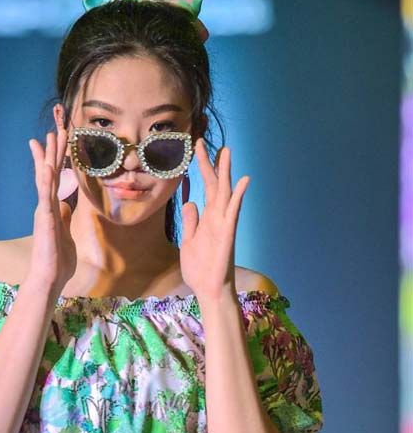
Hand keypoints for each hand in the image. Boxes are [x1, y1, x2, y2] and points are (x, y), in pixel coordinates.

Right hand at [26, 125, 76, 293]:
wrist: (50, 278)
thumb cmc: (58, 261)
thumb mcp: (66, 234)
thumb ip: (65, 218)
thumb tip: (66, 206)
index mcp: (53, 209)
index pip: (54, 178)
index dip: (54, 159)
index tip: (53, 141)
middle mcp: (46, 206)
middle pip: (49, 172)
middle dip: (52, 150)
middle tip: (55, 128)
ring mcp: (45, 211)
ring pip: (46, 179)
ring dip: (49, 157)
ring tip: (51, 137)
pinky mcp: (46, 220)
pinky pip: (46, 197)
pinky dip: (46, 181)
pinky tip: (47, 167)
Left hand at [179, 139, 249, 301]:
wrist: (208, 290)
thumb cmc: (200, 269)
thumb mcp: (188, 241)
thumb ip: (191, 222)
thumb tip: (190, 203)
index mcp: (207, 219)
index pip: (205, 189)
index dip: (201, 169)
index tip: (194, 150)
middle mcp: (217, 218)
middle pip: (214, 185)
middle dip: (209, 164)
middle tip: (202, 142)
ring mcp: (223, 225)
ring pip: (225, 194)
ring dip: (226, 173)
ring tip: (226, 151)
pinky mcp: (227, 234)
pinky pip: (233, 212)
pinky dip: (238, 196)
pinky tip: (243, 181)